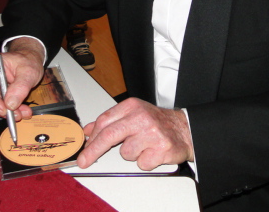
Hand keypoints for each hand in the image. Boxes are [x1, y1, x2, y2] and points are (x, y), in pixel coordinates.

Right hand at [0, 37, 44, 120]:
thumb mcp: (29, 71)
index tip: (5, 110)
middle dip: (0, 109)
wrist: (29, 59)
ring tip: (22, 113)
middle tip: (17, 115)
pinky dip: (8, 110)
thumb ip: (20, 86)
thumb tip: (10, 104)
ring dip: (6, 112)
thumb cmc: (27, 60)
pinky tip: (20, 110)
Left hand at [77, 98, 193, 170]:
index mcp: (132, 106)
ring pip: (125, 153)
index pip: (104, 121)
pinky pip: (141, 163)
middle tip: (84, 161)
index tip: (84, 149)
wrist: (184, 129)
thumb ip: (110, 121)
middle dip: (94, 150)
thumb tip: (89, 131)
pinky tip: (152, 152)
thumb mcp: (132, 114)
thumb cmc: (156, 123)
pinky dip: (144, 161)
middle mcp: (141, 117)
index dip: (92, 137)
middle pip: (109, 135)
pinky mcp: (161, 149)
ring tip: (142, 146)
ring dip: (131, 154)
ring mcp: (152, 133)